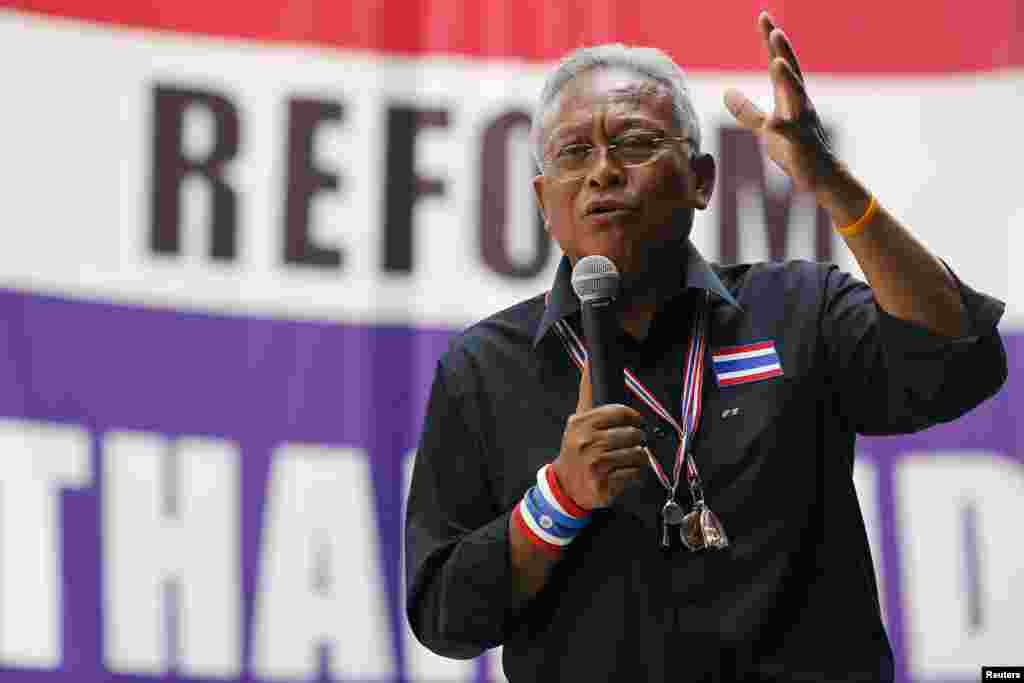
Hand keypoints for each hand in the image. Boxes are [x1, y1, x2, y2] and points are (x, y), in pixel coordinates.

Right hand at [552, 362, 648, 508]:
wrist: (565, 486)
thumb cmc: (576, 450)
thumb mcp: (577, 420)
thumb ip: (587, 392)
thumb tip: (589, 360)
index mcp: (581, 424)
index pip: (619, 413)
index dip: (633, 417)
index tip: (636, 421)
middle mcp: (586, 442)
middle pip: (631, 434)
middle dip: (637, 439)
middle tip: (633, 443)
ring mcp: (595, 464)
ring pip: (636, 454)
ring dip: (640, 457)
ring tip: (632, 458)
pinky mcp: (603, 483)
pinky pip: (634, 474)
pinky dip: (636, 475)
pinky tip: (626, 472)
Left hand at [724, 11, 839, 195]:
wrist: (820, 177)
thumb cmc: (794, 150)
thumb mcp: (765, 127)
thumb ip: (746, 110)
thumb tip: (727, 91)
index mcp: (789, 98)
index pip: (778, 62)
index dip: (771, 40)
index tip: (763, 16)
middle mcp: (798, 103)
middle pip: (790, 71)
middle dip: (782, 49)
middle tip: (773, 28)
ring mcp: (801, 121)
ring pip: (795, 96)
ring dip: (787, 78)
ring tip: (778, 60)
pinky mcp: (799, 143)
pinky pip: (789, 133)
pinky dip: (780, 126)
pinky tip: (771, 122)